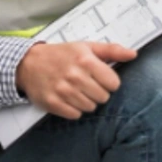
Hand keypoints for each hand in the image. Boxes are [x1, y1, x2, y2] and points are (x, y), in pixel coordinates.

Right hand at [14, 41, 136, 119]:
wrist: (28, 63)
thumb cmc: (61, 55)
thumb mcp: (87, 47)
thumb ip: (112, 51)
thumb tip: (133, 54)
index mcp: (85, 60)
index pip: (114, 83)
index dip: (109, 82)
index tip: (100, 78)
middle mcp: (74, 76)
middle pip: (103, 97)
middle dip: (98, 92)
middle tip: (87, 84)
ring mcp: (62, 91)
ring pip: (90, 107)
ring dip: (86, 101)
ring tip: (77, 90)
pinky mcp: (52, 103)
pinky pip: (75, 115)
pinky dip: (74, 109)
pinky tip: (68, 98)